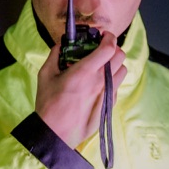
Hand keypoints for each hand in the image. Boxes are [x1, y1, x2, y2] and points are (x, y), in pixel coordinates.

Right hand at [35, 32, 126, 147]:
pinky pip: (118, 85)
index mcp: (85, 72)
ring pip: (123, 70)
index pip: (108, 48)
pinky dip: (112, 79)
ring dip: (115, 64)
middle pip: (120, 56)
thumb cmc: (49, 104)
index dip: (109, 37)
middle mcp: (101, 81)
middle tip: (101, 50)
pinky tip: (98, 83)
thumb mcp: (46, 76)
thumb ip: (55, 55)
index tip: (104, 35)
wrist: (55, 133)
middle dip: (112, 49)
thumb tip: (62, 43)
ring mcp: (108, 93)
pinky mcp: (111, 103)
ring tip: (101, 66)